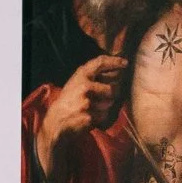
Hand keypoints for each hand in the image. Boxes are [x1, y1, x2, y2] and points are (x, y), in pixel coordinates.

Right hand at [35, 54, 127, 180]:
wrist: (56, 120)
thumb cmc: (69, 100)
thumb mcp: (76, 82)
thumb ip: (92, 76)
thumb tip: (116, 71)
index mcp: (80, 75)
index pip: (100, 63)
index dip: (115, 61)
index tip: (125, 63)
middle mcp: (84, 86)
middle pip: (113, 89)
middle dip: (112, 95)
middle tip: (103, 98)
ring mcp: (87, 101)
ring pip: (110, 103)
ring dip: (105, 107)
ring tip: (92, 108)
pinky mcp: (89, 116)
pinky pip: (105, 115)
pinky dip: (101, 118)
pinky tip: (90, 116)